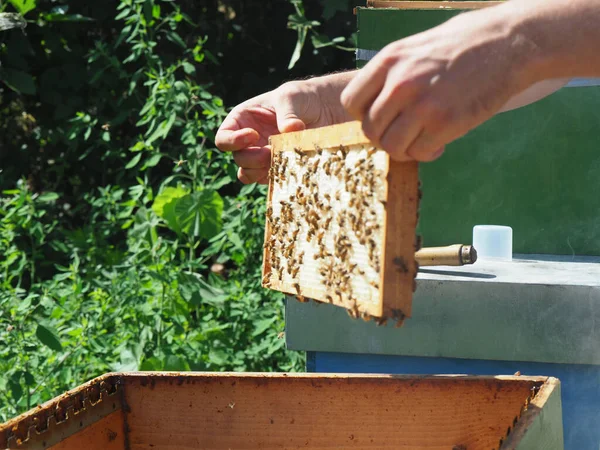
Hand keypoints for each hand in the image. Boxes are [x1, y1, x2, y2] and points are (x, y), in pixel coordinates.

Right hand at [216, 72, 354, 183]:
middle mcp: (249, 141)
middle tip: (269, 153)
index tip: (253, 135)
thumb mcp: (291, 97)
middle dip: (251, 159)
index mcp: (243, 120)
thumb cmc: (303, 97)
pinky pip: (268, 181)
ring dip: (260, 171)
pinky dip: (275, 178)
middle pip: (238, 158)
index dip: (233, 141)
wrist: (326, 110)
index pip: (224, 137)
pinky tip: (287, 168)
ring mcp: (262, 157)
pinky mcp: (277, 169)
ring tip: (278, 161)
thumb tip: (289, 131)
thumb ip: (287, 114)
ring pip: (248, 174)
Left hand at [340, 2, 536, 161]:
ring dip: (404, 150)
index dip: (364, 115)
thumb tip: (374, 107)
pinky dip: (426, 154)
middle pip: (370, 129)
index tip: (383, 118)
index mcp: (389, 60)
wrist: (509, 42)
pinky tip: (438, 145)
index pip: (350, 102)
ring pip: (391, 146)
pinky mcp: (446, 123)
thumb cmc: (463, 44)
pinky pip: (419, 153)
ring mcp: (423, 104)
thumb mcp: (416, 48)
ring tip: (420, 142)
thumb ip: (391, 76)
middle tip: (404, 136)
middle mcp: (400, 83)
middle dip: (384, 138)